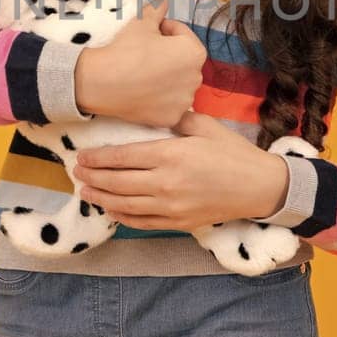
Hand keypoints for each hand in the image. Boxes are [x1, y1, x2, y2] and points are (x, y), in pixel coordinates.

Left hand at [72, 111, 290, 230]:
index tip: (83, 157)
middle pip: (118, 182)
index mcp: (171, 155)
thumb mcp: (205, 126)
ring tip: (85, 192)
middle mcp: (166, 183)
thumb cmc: (233, 153)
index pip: (123, 157)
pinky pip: (142, 222)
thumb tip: (155, 113)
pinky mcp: (178, 222)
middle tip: (76, 173)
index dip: (99, 158)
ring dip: (101, 198)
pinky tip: (110, 210)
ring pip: (125, 204)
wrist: (259, 187)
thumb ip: (176, 120)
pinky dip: (122, 217)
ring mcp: (171, 206)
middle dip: (93, 177)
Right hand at [73, 0, 206, 126]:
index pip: (183, 34)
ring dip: (166, 76)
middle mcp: (196, 77)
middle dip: (169, 54)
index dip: (165, 29)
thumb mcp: (141, 24)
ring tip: (144, 72)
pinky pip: (169, 104)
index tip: (151, 31)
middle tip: (146, 51)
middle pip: (183, 61)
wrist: (103, 82)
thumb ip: (156, 12)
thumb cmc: (125, 50)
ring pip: (177, 84)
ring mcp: (185, 100)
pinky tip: (144, 90)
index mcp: (194, 52)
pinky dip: (160, 98)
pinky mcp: (172, 117)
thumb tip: (163, 1)